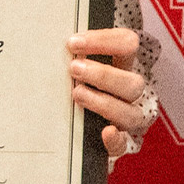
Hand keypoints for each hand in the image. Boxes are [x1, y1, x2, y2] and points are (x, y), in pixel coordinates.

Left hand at [69, 28, 150, 156]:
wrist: (84, 123)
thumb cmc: (80, 82)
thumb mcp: (83, 62)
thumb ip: (76, 52)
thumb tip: (48, 38)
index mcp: (125, 65)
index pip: (127, 44)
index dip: (104, 41)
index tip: (73, 43)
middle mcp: (132, 92)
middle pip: (134, 82)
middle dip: (103, 75)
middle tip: (74, 69)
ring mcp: (129, 118)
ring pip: (131, 113)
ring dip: (104, 103)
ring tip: (77, 95)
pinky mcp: (120, 143)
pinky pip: (124, 145)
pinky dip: (116, 140)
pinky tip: (106, 133)